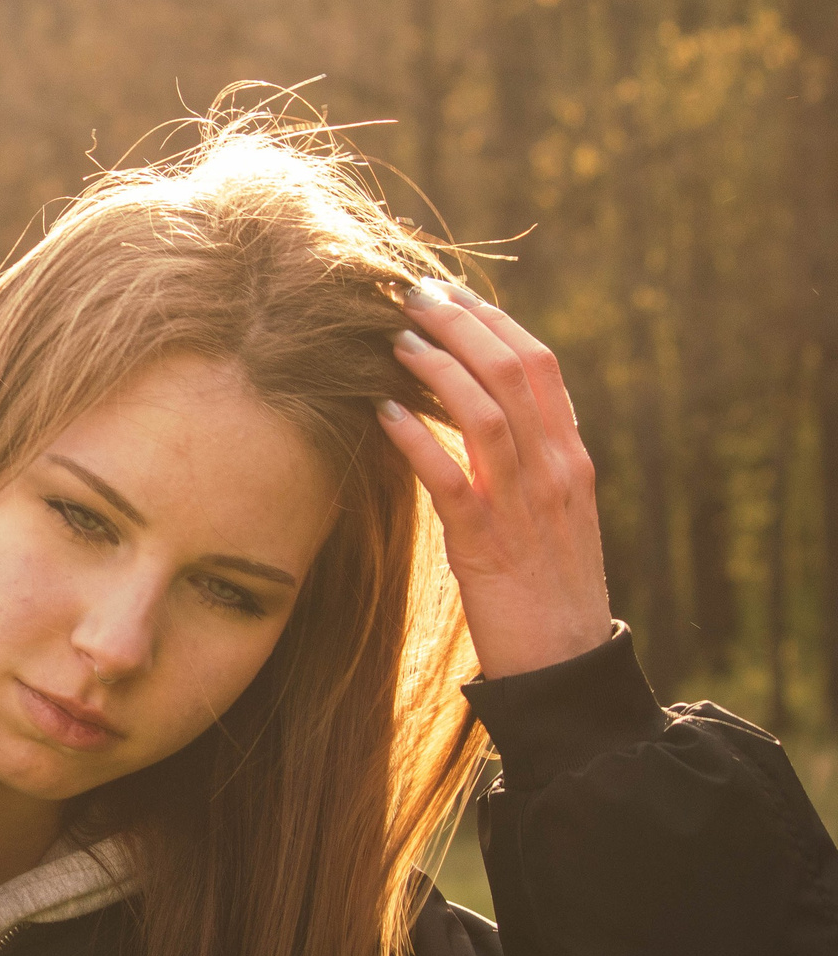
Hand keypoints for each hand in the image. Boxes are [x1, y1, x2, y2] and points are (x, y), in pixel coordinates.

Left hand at [374, 279, 613, 679]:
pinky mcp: (488, 544)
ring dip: (439, 371)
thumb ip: (526, 459)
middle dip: (461, 325)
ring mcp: (525, 506)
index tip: (451, 292)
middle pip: (514, 374)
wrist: (566, 663)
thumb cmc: (547, 585)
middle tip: (412, 294)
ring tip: (396, 340)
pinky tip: (384, 413)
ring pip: (488, 417)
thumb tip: (482, 409)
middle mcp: (555, 471)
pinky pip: (453, 482)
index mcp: (571, 457)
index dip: (493, 321)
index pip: (540, 366)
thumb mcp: (551, 511)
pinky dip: (418, 441)